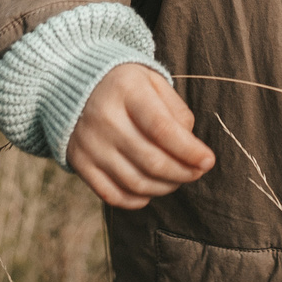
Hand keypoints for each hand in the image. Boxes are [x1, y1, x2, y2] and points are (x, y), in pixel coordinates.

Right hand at [65, 64, 214, 208]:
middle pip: (152, 160)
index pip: (162, 129)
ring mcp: (89, 144)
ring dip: (165, 187)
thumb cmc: (127, 86)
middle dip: (183, 172)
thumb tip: (191, 148)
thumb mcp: (154, 82)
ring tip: (177, 178)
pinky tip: (151, 189)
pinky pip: (112, 195)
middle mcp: (104, 118)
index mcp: (127, 90)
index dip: (189, 150)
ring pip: (136, 182)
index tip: (208, 161)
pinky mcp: (79, 163)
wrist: (73, 84)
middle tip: (197, 171)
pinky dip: (137, 199)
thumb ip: (177, 111)